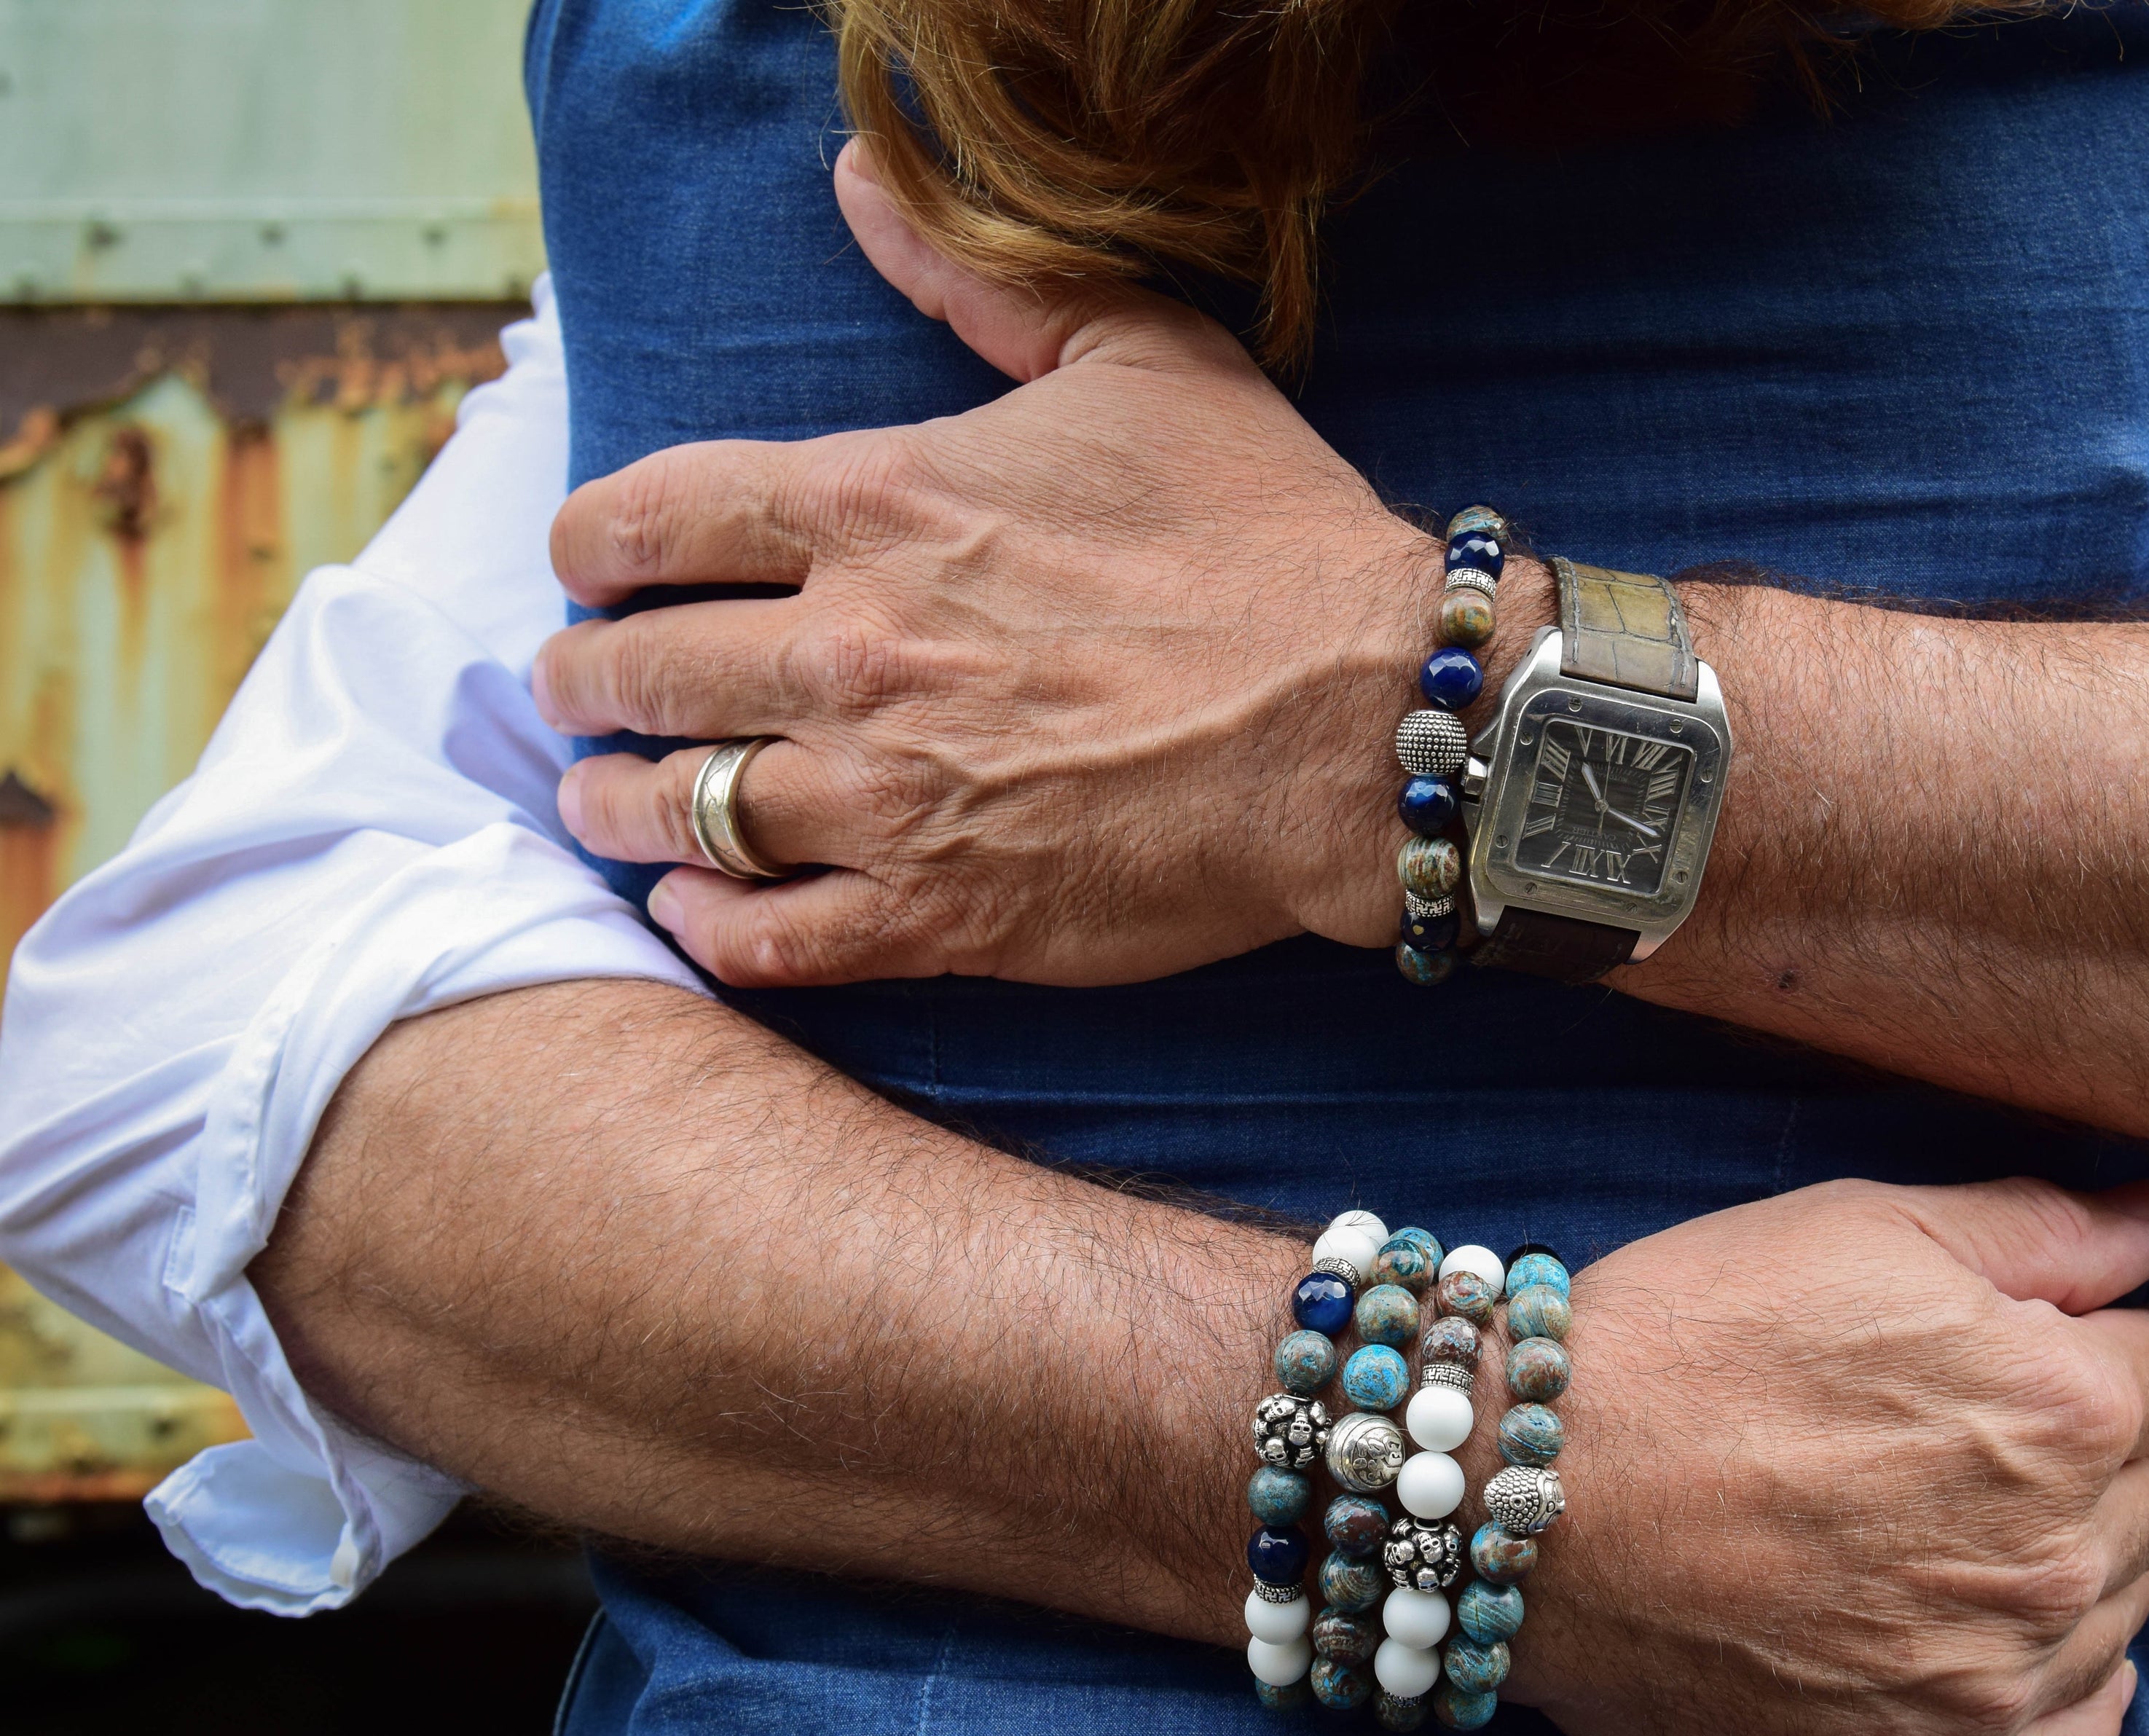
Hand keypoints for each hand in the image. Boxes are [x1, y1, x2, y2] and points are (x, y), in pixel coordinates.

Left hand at [533, 140, 1527, 987]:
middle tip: (581, 689)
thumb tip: (859, 184)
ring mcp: (890, 796)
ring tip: (614, 803)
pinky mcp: (943, 917)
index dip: (585, 543)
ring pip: (675, 812)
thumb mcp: (1137, 356)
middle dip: (582, 679)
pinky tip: (699, 910)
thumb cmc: (1263, 535)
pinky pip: (763, 940)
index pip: (644, 515)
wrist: (1368, 716)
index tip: (587, 564)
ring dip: (618, 806)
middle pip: (633, 672)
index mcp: (877, 507)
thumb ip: (977, 278)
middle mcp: (853, 653)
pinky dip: (707, 927)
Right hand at [1510, 1177, 2148, 1735]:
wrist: (1528, 1495)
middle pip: (2148, 1488)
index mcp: (2063, 1406)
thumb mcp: (1861, 1228)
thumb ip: (2038, 1227)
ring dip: (2068, 1559)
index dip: (2081, 1337)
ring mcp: (1994, 1678)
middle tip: (1959, 1427)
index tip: (1997, 1342)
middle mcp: (2056, 1555)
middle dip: (2083, 1446)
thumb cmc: (1686, 1341)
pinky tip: (2004, 1647)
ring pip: (2119, 1609)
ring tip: (1948, 1521)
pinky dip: (2063, 1698)